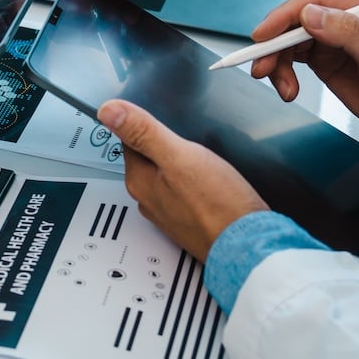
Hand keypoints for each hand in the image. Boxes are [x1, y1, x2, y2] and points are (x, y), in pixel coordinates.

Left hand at [98, 100, 267, 261]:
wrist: (249, 247)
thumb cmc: (218, 205)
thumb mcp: (179, 157)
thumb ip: (144, 132)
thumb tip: (108, 111)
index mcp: (139, 181)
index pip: (129, 140)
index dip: (144, 123)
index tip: (157, 113)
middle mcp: (149, 199)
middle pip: (147, 159)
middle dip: (161, 143)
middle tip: (180, 130)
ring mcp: (168, 212)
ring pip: (166, 176)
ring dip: (177, 163)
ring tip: (196, 153)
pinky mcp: (189, 220)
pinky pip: (183, 192)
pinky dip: (191, 181)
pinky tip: (207, 177)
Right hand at [248, 0, 358, 148]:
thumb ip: (349, 34)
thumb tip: (311, 14)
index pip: (314, 0)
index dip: (283, 17)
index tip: (263, 37)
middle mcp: (346, 16)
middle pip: (295, 20)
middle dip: (274, 45)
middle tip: (261, 68)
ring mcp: (335, 37)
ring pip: (290, 41)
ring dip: (277, 62)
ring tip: (281, 87)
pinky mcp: (327, 58)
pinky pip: (294, 59)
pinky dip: (284, 73)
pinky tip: (288, 89)